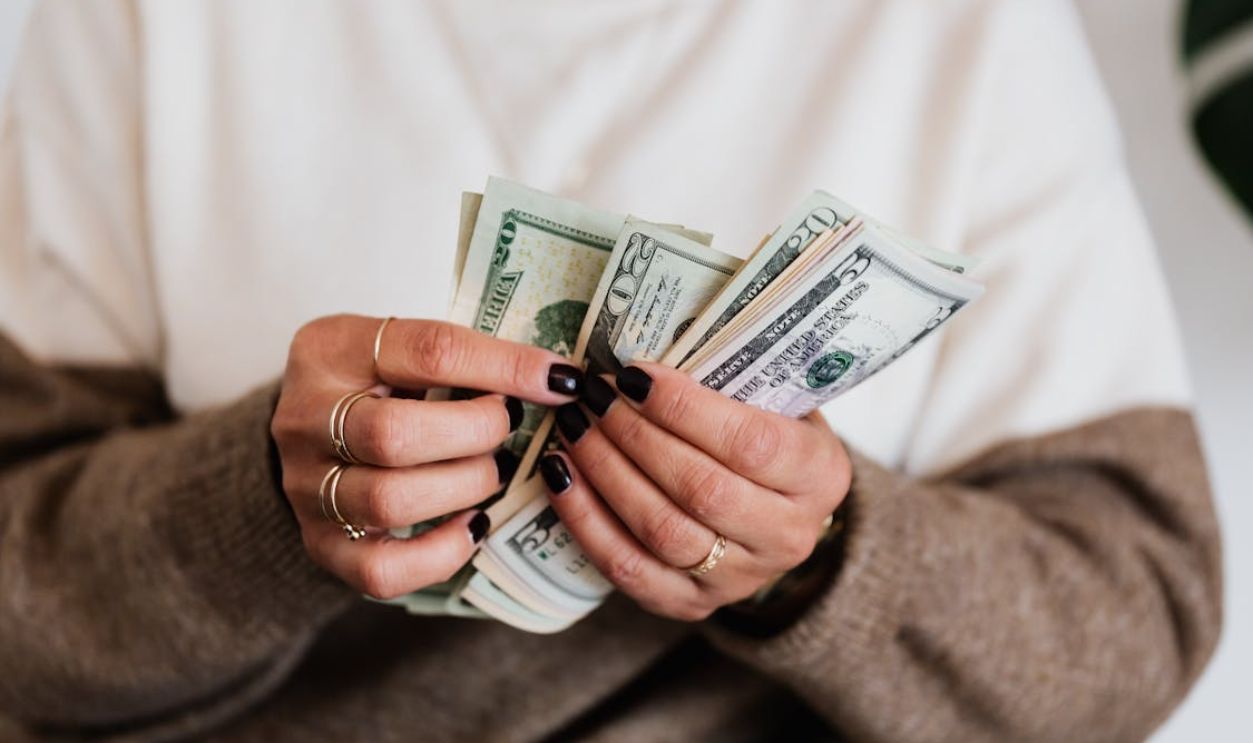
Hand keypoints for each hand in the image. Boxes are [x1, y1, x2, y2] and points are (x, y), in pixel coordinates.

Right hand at [271, 314, 582, 598]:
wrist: (311, 434)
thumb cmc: (376, 383)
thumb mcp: (402, 347)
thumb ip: (463, 356)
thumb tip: (557, 380)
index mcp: (332, 349)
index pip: (428, 350)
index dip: (504, 367)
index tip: (558, 380)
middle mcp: (305, 418)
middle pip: (394, 435)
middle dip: (475, 434)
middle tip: (507, 427)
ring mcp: (307, 488)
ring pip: (389, 502)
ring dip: (465, 487)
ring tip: (492, 471)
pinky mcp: (321, 545)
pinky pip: (380, 570)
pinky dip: (441, 553)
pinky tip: (474, 525)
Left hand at [539, 361, 850, 620]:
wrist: (778, 511)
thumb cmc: (766, 434)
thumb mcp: (774, 400)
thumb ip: (730, 376)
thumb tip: (644, 344)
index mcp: (820, 474)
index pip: (750, 443)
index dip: (684, 408)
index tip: (632, 374)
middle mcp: (789, 535)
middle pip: (700, 489)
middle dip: (634, 437)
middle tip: (591, 396)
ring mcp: (741, 578)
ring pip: (662, 531)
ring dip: (606, 473)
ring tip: (573, 427)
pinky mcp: (691, 604)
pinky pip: (629, 569)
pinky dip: (587, 521)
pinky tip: (561, 477)